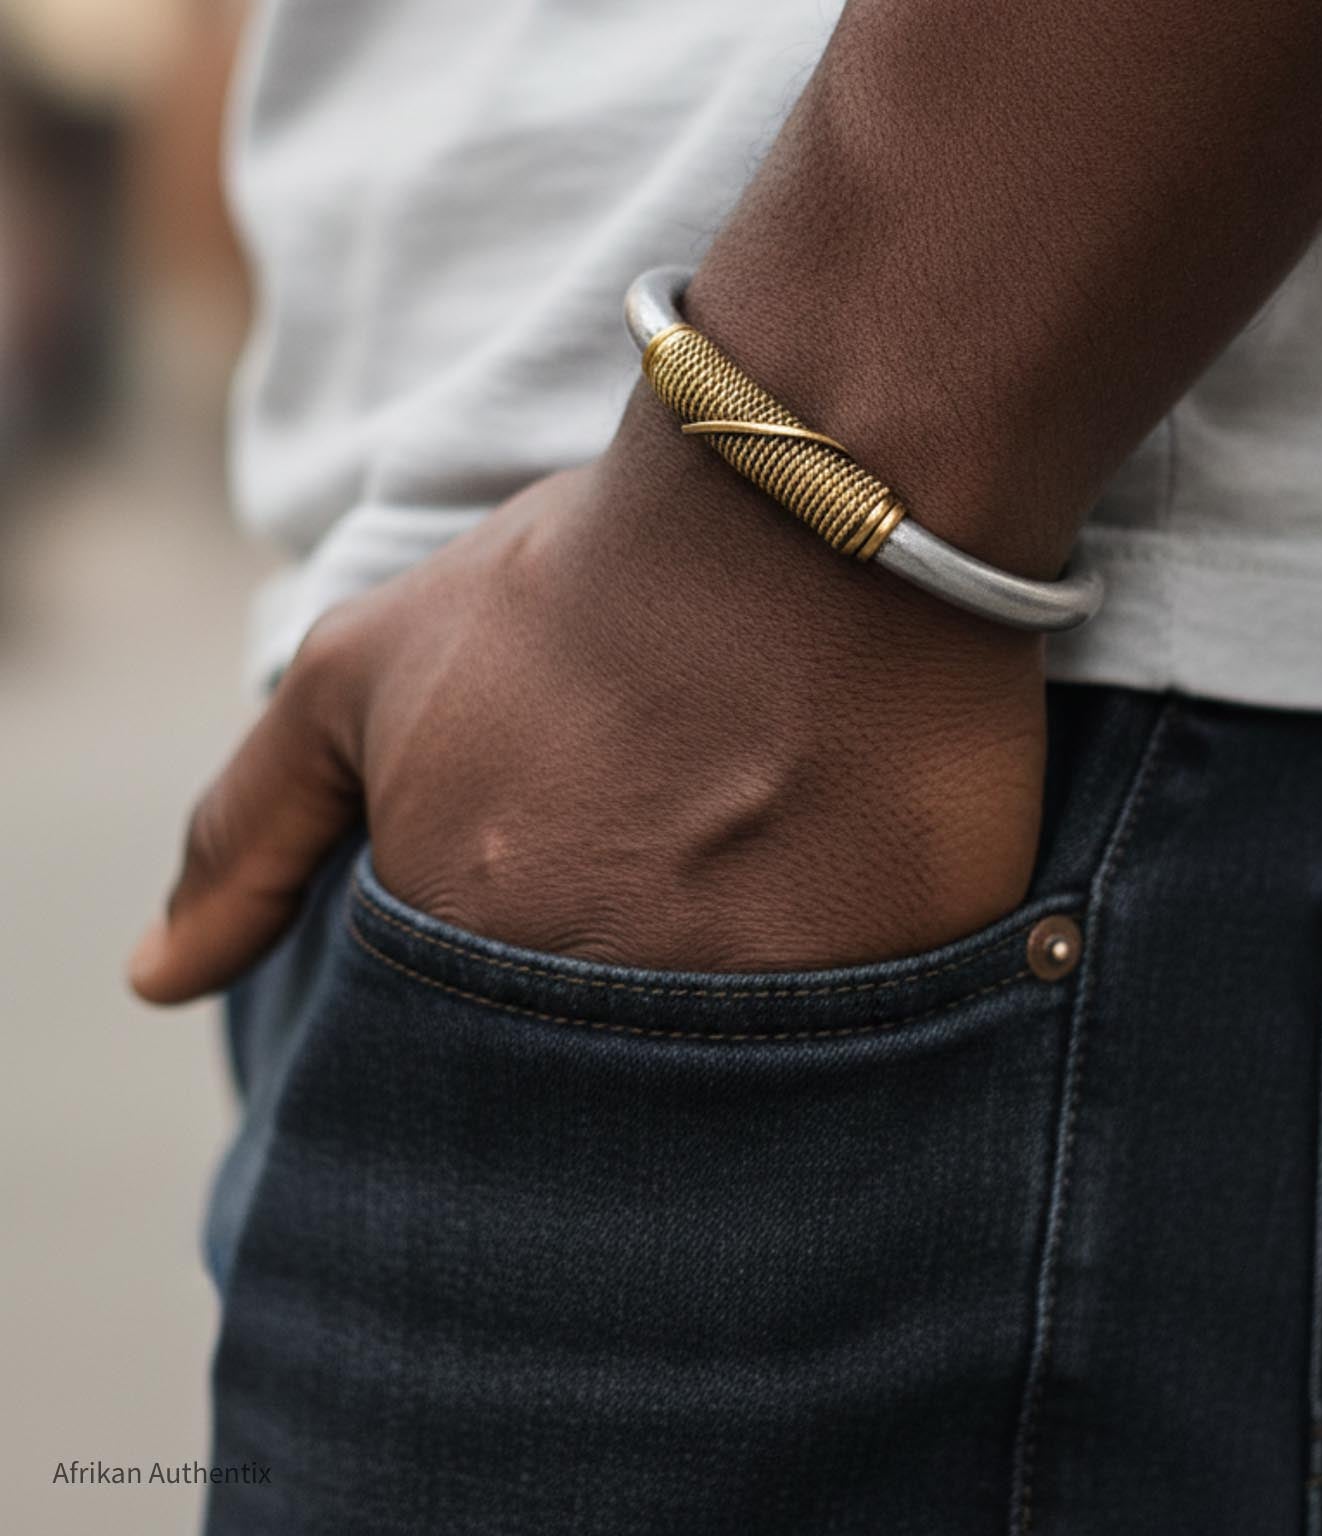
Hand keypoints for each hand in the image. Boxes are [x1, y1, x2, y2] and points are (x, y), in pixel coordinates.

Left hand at [127, 394, 1047, 1002]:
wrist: (797, 503)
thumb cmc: (576, 580)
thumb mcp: (361, 674)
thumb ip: (249, 831)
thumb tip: (154, 985)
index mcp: (476, 950)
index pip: (471, 1042)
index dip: (529, 934)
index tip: (579, 854)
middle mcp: (611, 1010)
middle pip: (605, 1072)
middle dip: (632, 962)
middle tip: (675, 841)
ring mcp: (772, 1010)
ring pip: (737, 1072)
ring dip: (740, 974)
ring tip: (762, 840)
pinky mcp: (913, 982)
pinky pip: (877, 1038)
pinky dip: (860, 978)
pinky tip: (851, 862)